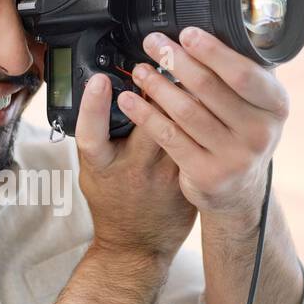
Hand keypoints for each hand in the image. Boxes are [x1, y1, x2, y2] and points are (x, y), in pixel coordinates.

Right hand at [75, 71, 196, 262]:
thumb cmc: (112, 202)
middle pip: (148, 123)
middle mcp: (134, 170)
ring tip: (193, 68)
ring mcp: (165, 175)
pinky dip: (204, 117)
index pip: (92, 134)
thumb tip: (107, 87)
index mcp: (102, 167)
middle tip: (164, 57)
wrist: (137, 246)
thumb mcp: (93, 169)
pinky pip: (199, 141)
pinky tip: (211, 97)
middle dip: (157, 88)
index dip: (94, 106)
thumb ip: (100, 134)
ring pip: (181, 129)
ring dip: (188, 97)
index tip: (102, 80)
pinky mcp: (188, 177)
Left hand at [117, 27, 288, 231]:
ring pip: (186, 112)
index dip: (213, 51)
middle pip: (209, 89)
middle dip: (176, 61)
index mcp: (275, 105)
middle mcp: (260, 133)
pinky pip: (169, 137)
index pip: (243, 73)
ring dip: (158, 86)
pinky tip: (130, 100)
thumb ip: (246, 69)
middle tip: (153, 43)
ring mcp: (235, 157)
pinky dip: (146, 115)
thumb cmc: (243, 131)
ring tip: (140, 69)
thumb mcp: (258, 102)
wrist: (240, 189)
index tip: (187, 33)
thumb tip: (222, 24)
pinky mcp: (207, 174)